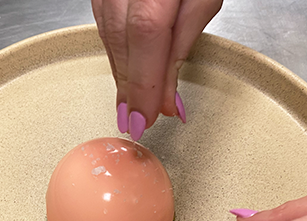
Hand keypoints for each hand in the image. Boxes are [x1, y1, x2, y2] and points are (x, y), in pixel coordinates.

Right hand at [91, 0, 221, 139]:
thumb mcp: (203, 1)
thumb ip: (182, 47)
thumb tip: (165, 98)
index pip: (145, 39)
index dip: (143, 86)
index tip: (144, 119)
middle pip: (121, 45)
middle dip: (130, 90)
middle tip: (135, 122)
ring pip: (108, 39)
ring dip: (121, 75)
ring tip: (129, 106)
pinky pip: (104, 26)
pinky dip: (115, 53)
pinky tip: (123, 72)